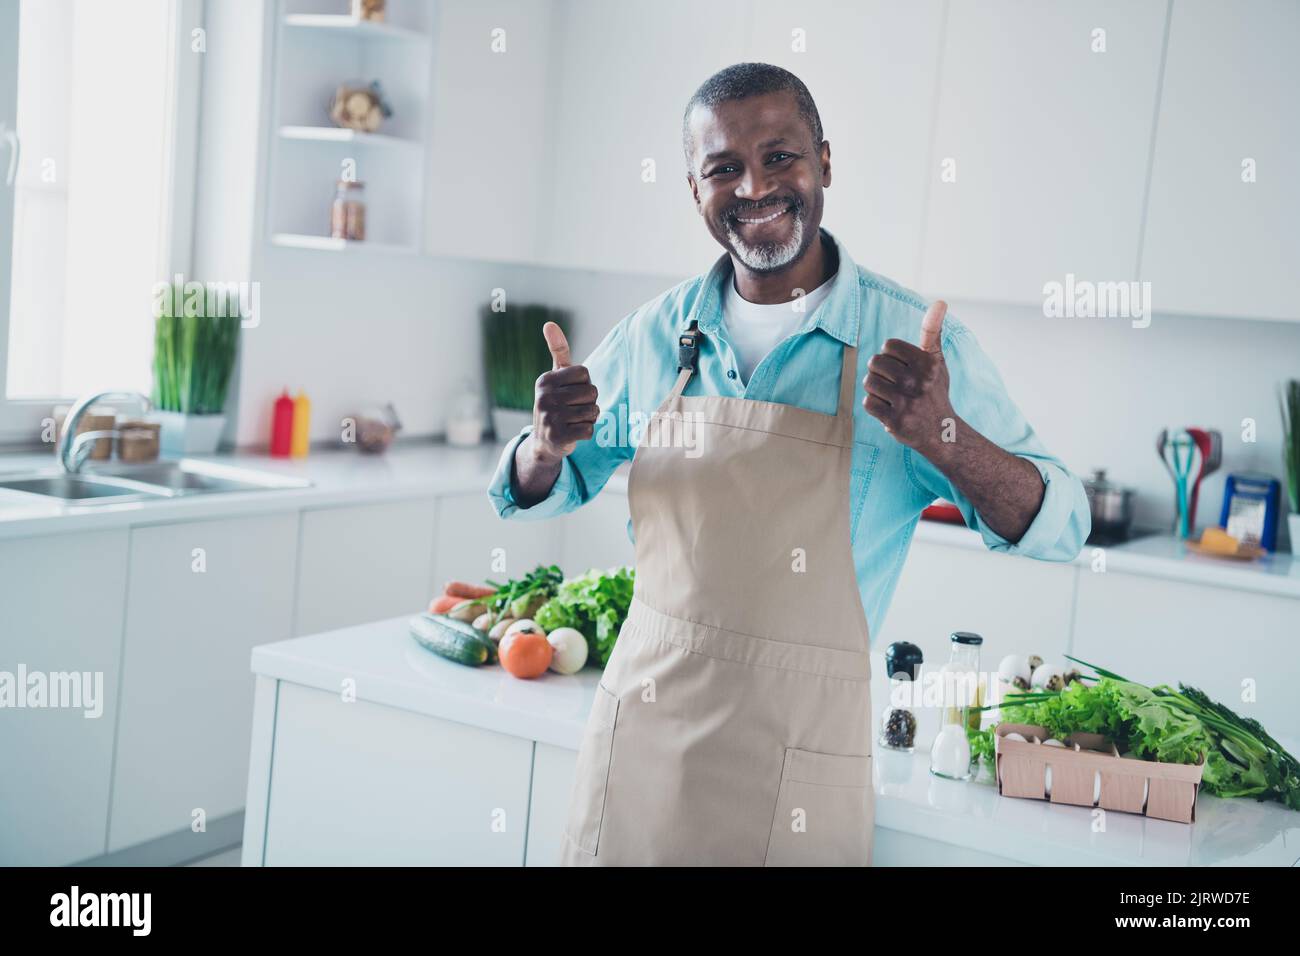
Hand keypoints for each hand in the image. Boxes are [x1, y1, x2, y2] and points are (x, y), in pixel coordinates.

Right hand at [530, 322, 599, 464]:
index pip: (585, 373)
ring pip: (593, 411)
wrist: (543, 442)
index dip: (585, 384)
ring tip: (574, 420)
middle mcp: (545, 397)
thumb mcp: (555, 377)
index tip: (571, 393)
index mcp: (546, 380)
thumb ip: (558, 350)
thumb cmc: (555, 404)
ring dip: (590, 418)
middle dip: (589, 402)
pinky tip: (573, 433)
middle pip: (591, 392)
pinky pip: (590, 430)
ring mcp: (550, 417)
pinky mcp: (558, 436)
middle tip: (573, 410)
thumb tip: (549, 323)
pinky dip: (587, 432)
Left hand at [862, 300, 955, 453]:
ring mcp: (905, 402)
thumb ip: (933, 331)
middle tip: (896, 384)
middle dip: (881, 372)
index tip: (904, 367)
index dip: (892, 355)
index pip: (888, 345)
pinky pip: (868, 403)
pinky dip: (875, 406)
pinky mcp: (894, 421)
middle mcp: (917, 382)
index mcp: (927, 363)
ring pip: (868, 382)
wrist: (941, 431)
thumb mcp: (937, 360)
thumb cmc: (934, 391)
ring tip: (892, 396)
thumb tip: (940, 302)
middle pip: (875, 362)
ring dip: (876, 389)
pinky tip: (889, 409)